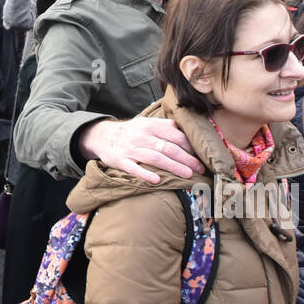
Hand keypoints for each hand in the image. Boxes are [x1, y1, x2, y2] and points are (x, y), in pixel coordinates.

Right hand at [78, 117, 203, 184]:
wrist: (103, 137)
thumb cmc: (130, 132)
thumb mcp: (146, 123)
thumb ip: (164, 125)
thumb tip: (183, 128)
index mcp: (149, 126)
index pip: (174, 135)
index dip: (188, 146)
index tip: (200, 155)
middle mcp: (141, 136)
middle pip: (168, 147)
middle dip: (186, 159)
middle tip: (199, 168)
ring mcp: (131, 149)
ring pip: (155, 158)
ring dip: (173, 166)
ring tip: (187, 174)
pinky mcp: (121, 161)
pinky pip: (135, 168)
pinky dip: (146, 174)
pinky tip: (157, 180)